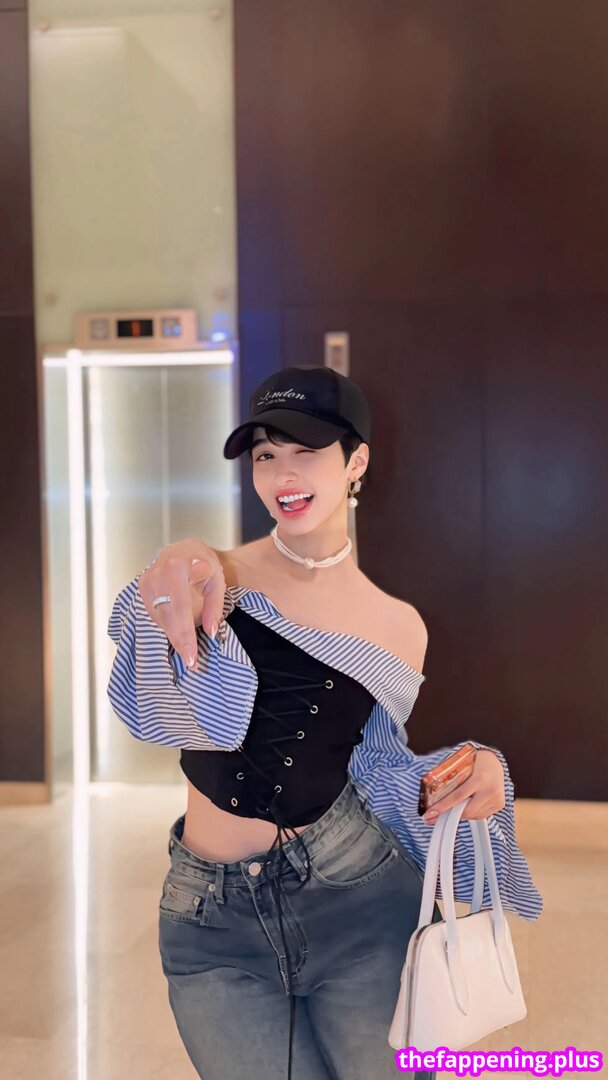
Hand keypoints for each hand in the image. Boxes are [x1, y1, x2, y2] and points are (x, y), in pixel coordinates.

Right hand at [137, 540, 225, 670]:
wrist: (186, 550)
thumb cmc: (205, 564)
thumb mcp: (217, 581)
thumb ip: (214, 607)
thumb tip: (211, 632)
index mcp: (178, 567)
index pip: (181, 608)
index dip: (185, 635)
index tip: (191, 656)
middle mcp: (158, 572)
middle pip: (167, 616)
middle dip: (178, 641)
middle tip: (190, 662)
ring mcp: (147, 578)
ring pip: (158, 617)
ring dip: (171, 636)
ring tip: (186, 652)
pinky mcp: (142, 585)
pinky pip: (152, 613)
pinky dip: (165, 626)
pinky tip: (177, 634)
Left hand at [421, 749, 505, 824]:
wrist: (494, 760)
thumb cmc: (474, 760)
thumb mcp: (460, 764)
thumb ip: (449, 778)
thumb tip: (430, 795)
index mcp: (480, 778)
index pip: (458, 796)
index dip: (442, 807)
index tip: (429, 814)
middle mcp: (490, 789)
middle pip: (466, 810)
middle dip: (449, 814)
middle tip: (435, 815)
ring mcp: (496, 798)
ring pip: (473, 815)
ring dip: (460, 814)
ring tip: (453, 806)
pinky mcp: (499, 804)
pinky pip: (480, 815)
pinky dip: (470, 813)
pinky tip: (466, 804)